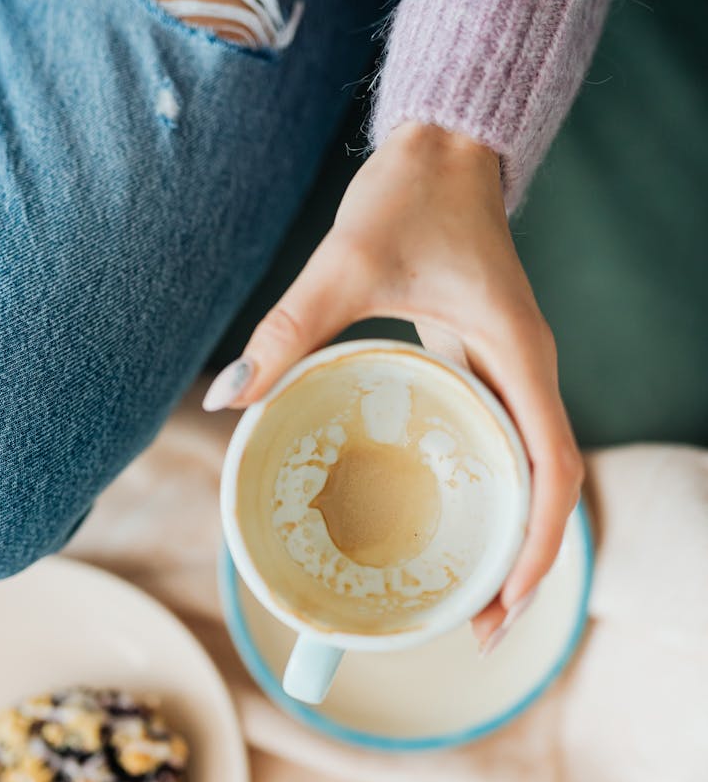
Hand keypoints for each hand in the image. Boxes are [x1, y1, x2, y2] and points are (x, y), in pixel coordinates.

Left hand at [204, 123, 583, 645]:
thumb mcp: (346, 262)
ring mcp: (513, 376)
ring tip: (469, 603)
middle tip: (479, 632)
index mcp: (519, 356)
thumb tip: (228, 398)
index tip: (505, 605)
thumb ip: (288, 328)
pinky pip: (502, 450)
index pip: (553, 468)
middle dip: (523, 568)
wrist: (446, 149)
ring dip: (510, 543)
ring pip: (531, 478)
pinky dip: (488, 502)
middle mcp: (529, 375)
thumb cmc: (414, 195)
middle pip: (547, 492)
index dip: (538, 545)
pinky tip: (449, 530)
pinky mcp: (490, 371)